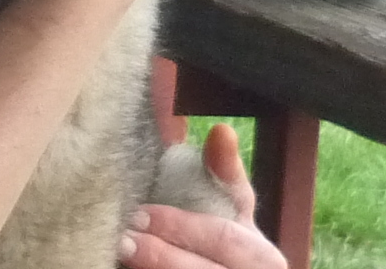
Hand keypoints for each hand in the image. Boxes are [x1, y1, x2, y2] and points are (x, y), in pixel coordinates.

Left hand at [119, 126, 286, 268]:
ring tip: (121, 254)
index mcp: (264, 258)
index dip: (181, 226)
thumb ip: (226, 172)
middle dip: (161, 255)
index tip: (141, 214)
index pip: (222, 238)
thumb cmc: (226, 239)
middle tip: (123, 238)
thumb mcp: (234, 207)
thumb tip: (221, 130)